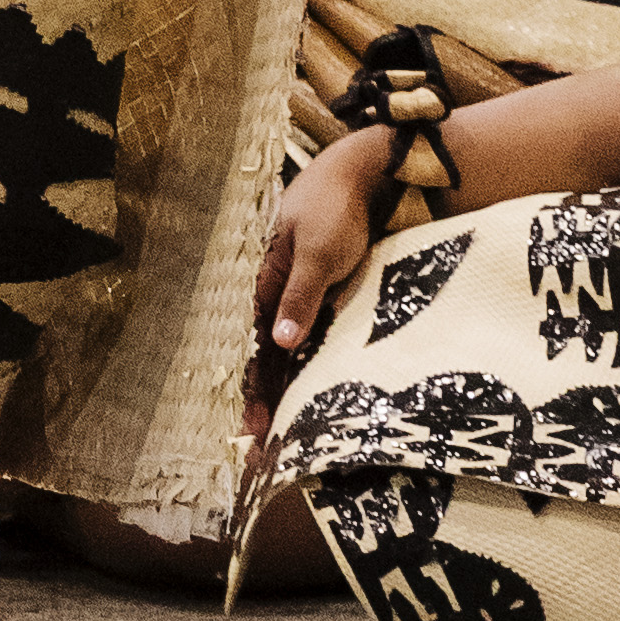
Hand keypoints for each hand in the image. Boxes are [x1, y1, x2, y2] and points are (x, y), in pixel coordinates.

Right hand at [244, 136, 388, 411]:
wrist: (366, 175)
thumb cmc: (337, 209)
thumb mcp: (319, 255)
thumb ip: (300, 298)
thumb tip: (278, 342)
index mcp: (268, 282)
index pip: (256, 349)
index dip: (254, 389)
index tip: (254, 430)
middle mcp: (281, 292)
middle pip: (268, 355)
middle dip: (264, 398)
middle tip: (263, 445)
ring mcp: (303, 292)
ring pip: (288, 350)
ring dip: (285, 387)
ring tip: (284, 427)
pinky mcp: (327, 291)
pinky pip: (313, 337)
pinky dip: (307, 365)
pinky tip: (311, 388)